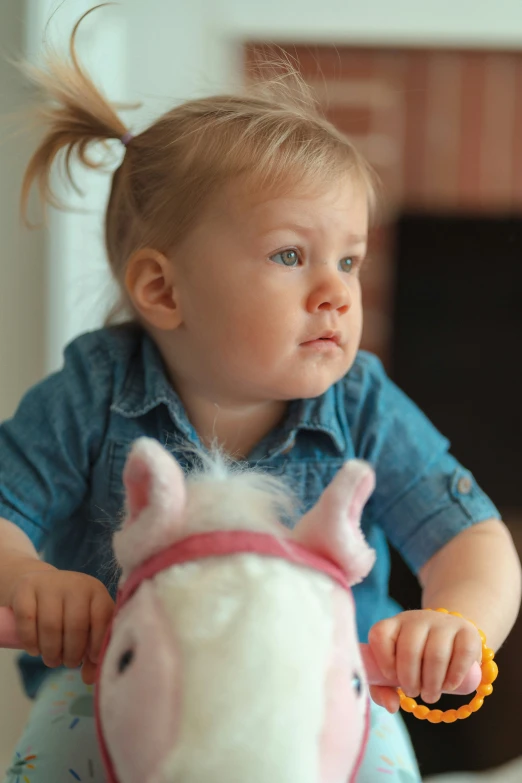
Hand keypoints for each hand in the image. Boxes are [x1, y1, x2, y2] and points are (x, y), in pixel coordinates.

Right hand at [8, 566, 114, 684]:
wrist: (41, 584)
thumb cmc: (69, 610)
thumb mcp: (86, 624)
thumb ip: (91, 652)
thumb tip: (89, 679)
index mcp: (96, 591)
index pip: (102, 617)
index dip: (97, 643)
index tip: (90, 660)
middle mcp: (75, 584)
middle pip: (76, 624)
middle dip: (72, 652)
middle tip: (68, 663)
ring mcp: (50, 584)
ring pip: (51, 624)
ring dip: (51, 650)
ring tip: (52, 660)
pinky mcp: (26, 588)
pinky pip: (27, 619)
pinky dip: (30, 640)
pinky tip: (34, 650)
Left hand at [368, 609, 482, 713]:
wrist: (452, 641)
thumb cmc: (417, 660)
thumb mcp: (396, 670)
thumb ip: (383, 689)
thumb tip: (392, 706)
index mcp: (394, 624)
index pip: (380, 635)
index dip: (383, 661)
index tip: (391, 678)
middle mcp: (417, 619)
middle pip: (409, 650)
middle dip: (410, 680)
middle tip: (414, 693)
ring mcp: (443, 623)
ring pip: (436, 654)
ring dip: (432, 683)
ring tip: (430, 695)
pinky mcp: (468, 631)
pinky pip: (463, 652)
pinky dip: (455, 675)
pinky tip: (449, 686)